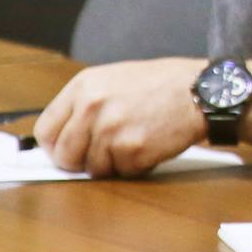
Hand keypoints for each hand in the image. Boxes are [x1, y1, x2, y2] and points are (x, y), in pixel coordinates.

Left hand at [35, 58, 207, 177]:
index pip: (46, 130)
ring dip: (113, 164)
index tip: (68, 150)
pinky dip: (136, 166)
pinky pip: (122, 173)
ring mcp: (111, 130)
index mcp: (84, 87)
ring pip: (93, 169)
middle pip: (65, 156)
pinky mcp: (132, 150)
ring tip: (134, 143)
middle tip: (104, 153)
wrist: (204, 91)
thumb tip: (63, 136)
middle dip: (82, 161)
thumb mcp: (116, 79)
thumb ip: (86, 104)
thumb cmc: (165, 84)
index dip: (56, 145)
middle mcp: (92, 107)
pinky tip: (151, 145)